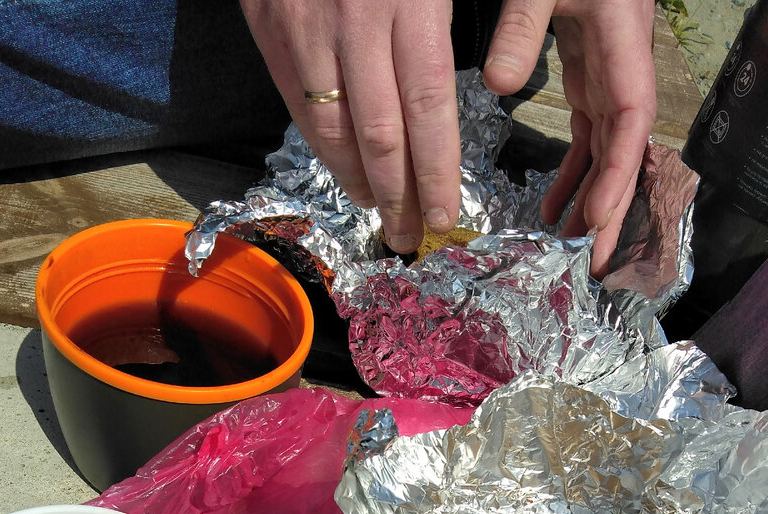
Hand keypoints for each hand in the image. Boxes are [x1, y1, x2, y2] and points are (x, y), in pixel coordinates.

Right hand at [240, 0, 460, 254]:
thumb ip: (478, 21)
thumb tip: (497, 83)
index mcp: (409, 0)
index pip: (427, 107)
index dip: (436, 172)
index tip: (442, 215)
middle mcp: (355, 21)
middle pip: (379, 135)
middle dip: (396, 197)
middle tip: (408, 235)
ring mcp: (306, 27)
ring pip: (332, 130)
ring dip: (357, 181)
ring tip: (376, 206)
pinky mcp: (270, 27)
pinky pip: (297, 106)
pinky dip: (323, 147)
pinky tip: (343, 166)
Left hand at [483, 0, 656, 276]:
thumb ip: (523, 24)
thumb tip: (498, 83)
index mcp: (623, 46)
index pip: (630, 123)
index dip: (617, 175)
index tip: (598, 219)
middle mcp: (624, 70)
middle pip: (626, 153)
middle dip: (614, 212)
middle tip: (598, 267)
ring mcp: (610, 77)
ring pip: (608, 154)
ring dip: (593, 203)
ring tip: (573, 252)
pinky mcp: (593, 77)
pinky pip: (588, 139)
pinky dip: (574, 177)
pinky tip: (554, 211)